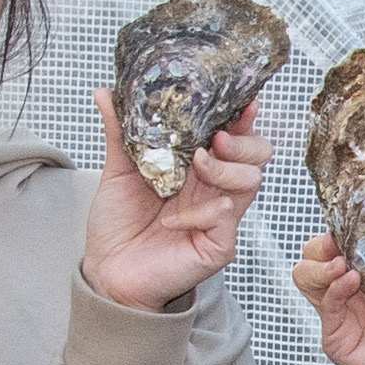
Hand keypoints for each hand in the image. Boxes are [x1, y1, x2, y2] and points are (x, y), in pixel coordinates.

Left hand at [81, 90, 269, 310]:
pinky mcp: (217, 245)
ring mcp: (220, 217)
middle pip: (258, 155)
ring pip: (252, 181)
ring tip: (196, 166)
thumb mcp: (118, 171)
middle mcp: (215, 188)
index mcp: (198, 167)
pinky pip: (225, 218)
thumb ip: (120, 132)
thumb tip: (106, 93)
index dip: (242, 116)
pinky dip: (199, 212)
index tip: (240, 101)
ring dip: (226, 169)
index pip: (234, 135)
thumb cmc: (118, 226)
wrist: (106, 271)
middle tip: (215, 138)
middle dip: (243, 140)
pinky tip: (172, 220)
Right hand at [296, 216, 364, 364]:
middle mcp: (354, 294)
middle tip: (341, 239)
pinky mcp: (338, 338)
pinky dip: (333, 288)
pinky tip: (349, 280)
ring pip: (308, 278)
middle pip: (316, 258)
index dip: (346, 231)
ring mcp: (343, 315)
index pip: (346, 246)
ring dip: (320, 263)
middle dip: (323, 244)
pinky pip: (325, 307)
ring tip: (342, 261)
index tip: (356, 218)